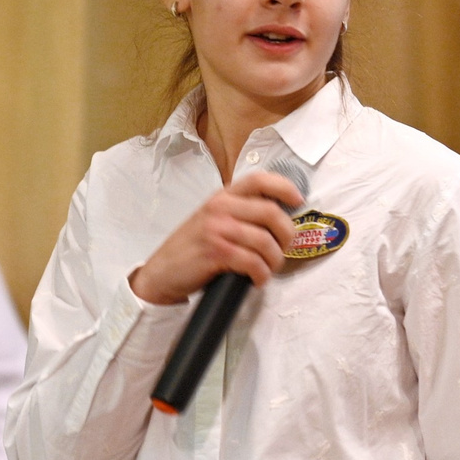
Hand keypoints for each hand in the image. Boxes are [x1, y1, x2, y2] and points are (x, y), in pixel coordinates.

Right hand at [128, 172, 303, 306]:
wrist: (161, 272)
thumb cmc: (191, 249)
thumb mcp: (212, 220)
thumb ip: (239, 213)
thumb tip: (278, 217)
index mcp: (222, 196)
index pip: (259, 180)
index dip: (284, 187)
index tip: (298, 201)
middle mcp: (220, 207)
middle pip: (271, 212)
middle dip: (286, 235)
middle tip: (283, 249)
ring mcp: (217, 229)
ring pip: (265, 241)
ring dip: (274, 260)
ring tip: (268, 270)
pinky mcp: (216, 252)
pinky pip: (253, 262)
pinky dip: (261, 274)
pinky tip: (257, 279)